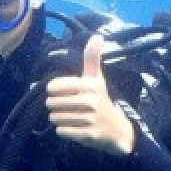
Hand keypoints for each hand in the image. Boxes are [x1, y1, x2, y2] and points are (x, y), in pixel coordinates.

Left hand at [46, 35, 134, 155]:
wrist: (117, 129)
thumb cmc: (100, 100)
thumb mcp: (96, 78)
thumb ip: (92, 58)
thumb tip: (97, 36)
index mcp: (90, 85)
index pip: (54, 86)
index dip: (53, 91)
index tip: (62, 93)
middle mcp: (90, 101)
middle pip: (52, 103)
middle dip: (55, 107)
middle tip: (67, 107)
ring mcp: (90, 118)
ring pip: (55, 118)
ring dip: (59, 119)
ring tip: (70, 117)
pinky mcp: (88, 135)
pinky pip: (61, 131)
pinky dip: (64, 131)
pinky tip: (74, 128)